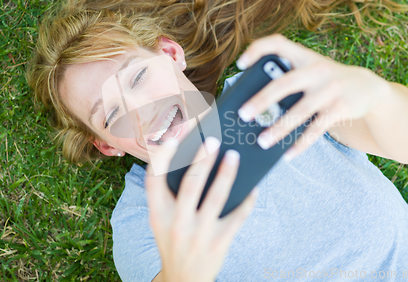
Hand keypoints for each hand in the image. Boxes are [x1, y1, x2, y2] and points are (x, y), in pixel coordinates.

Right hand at [145, 137, 257, 281]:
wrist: (184, 279)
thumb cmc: (173, 241)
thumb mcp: (161, 221)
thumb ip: (168, 196)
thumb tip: (192, 160)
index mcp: (158, 215)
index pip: (154, 181)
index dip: (162, 158)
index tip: (173, 139)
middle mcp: (177, 223)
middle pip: (191, 184)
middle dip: (202, 159)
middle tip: (213, 140)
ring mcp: (199, 233)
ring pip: (216, 196)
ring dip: (227, 173)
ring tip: (234, 156)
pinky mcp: (219, 242)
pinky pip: (237, 216)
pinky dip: (247, 200)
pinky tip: (252, 187)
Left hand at [236, 34, 389, 159]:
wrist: (368, 88)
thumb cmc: (327, 82)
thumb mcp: (311, 73)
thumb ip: (289, 80)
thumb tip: (258, 110)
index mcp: (304, 56)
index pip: (278, 43)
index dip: (257, 50)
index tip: (240, 64)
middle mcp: (317, 69)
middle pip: (284, 83)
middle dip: (261, 100)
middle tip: (242, 115)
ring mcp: (330, 89)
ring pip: (299, 111)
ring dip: (279, 128)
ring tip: (261, 142)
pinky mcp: (340, 108)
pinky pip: (316, 130)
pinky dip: (300, 144)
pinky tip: (287, 155)